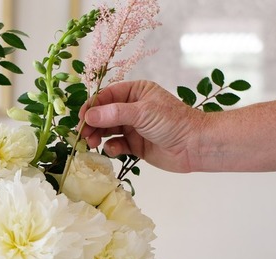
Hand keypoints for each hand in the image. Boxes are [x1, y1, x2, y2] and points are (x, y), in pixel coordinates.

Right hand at [79, 80, 205, 172]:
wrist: (194, 146)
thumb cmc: (173, 122)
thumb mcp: (142, 112)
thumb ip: (114, 114)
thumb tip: (89, 115)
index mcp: (136, 92)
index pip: (107, 96)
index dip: (92, 106)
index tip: (81, 117)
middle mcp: (133, 108)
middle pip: (104, 113)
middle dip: (92, 123)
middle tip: (83, 134)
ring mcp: (133, 127)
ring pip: (107, 130)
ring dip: (98, 136)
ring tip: (91, 143)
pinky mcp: (135, 145)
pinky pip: (116, 144)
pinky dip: (111, 147)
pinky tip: (113, 150)